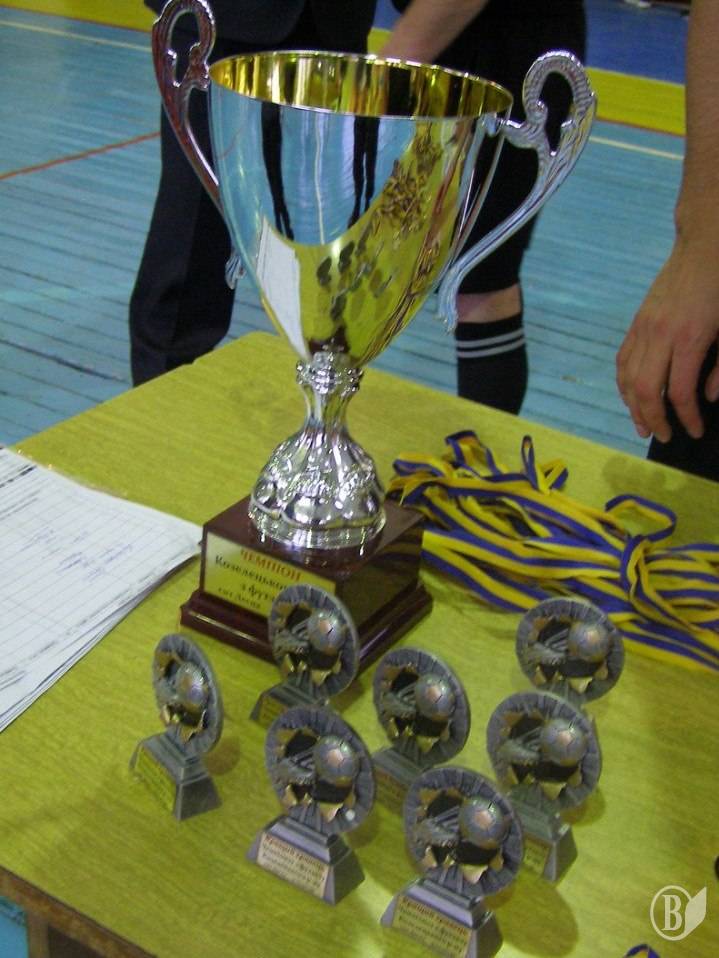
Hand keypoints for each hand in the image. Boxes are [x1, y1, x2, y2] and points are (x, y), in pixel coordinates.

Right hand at [616, 236, 718, 441]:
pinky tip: (631, 396)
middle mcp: (661, 335)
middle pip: (646, 390)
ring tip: (643, 425)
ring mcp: (644, 327)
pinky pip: (623, 360)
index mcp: (690, 338)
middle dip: (654, 418)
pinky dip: (624, 383)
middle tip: (665, 436)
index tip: (695, 432)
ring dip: (633, 406)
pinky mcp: (638, 322)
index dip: (687, 418)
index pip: (680, 392)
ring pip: (628, 377)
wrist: (707, 242)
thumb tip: (709, 397)